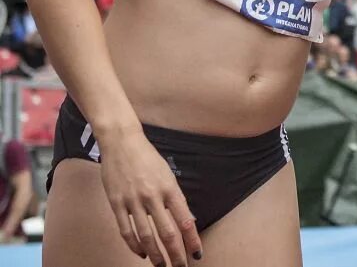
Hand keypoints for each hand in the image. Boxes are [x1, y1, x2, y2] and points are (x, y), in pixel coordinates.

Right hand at [99, 129, 201, 265]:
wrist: (122, 142)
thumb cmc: (148, 158)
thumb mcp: (168, 174)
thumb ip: (174, 197)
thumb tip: (186, 220)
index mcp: (170, 188)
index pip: (185, 220)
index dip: (192, 240)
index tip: (197, 254)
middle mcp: (153, 196)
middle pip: (167, 233)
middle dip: (176, 254)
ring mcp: (133, 201)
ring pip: (146, 236)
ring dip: (156, 255)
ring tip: (162, 265)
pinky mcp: (116, 203)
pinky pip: (126, 230)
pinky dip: (134, 245)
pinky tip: (142, 254)